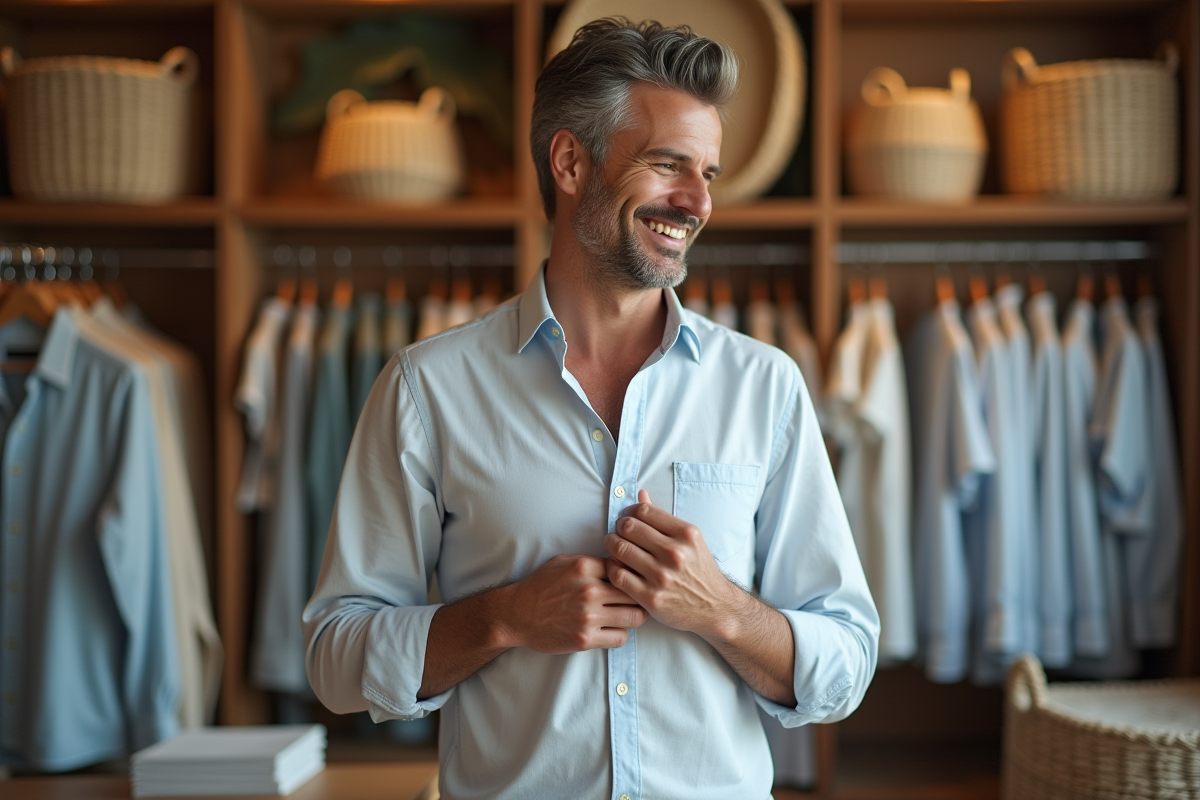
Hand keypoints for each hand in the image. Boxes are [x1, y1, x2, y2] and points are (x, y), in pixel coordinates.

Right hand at [497, 554, 648, 653]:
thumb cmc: (540, 586)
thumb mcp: (564, 562)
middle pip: (635, 592)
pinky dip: (619, 633)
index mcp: (584, 567)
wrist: (516, 614)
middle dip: (639, 595)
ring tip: (628, 614)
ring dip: (634, 616)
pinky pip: (620, 637)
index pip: (625, 567)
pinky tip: (612, 628)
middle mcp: (589, 591)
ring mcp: (588, 617)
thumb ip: (592, 562)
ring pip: (634, 617)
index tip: (632, 578)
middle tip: (638, 598)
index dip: (631, 573)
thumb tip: (620, 561)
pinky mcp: (585, 639)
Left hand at [604, 490, 737, 639]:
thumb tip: (641, 495)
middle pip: (628, 527)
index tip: (627, 518)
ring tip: (614, 547)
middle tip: (618, 533)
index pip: (643, 511)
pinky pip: (618, 574)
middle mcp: (674, 553)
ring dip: (611, 545)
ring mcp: (662, 576)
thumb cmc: (700, 571)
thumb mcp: (689, 540)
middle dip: (618, 527)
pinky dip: (612, 568)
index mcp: (686, 534)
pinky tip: (617, 567)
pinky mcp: (651, 597)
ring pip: (619, 549)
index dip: (629, 511)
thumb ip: (663, 518)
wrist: (715, 607)